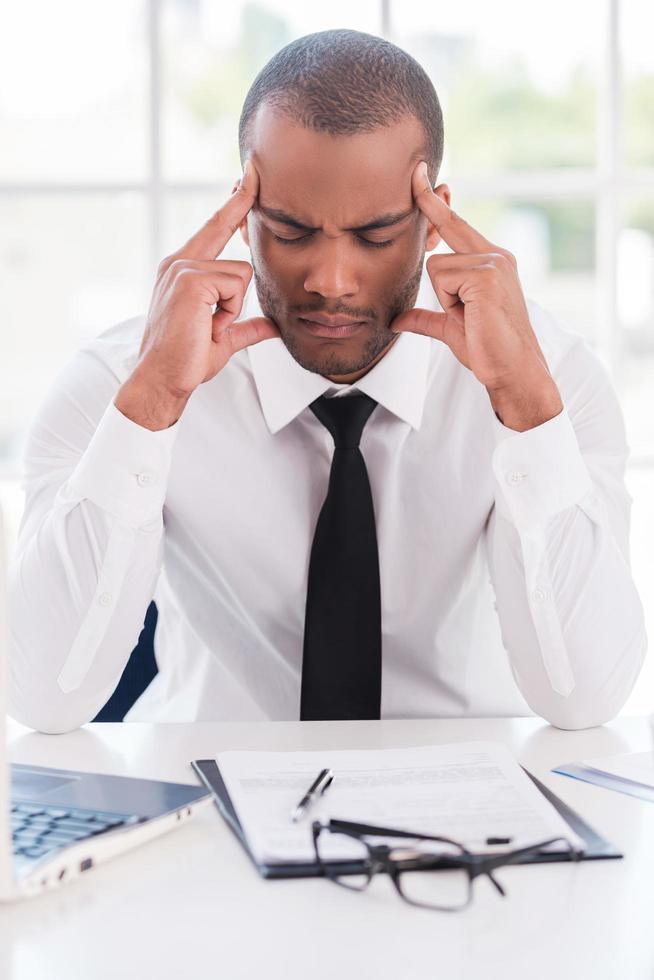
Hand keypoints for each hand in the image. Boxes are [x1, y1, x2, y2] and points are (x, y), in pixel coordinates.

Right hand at [116, 159, 279, 428]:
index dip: (233, 204)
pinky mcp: (190, 279)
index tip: (247, 179)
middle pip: (225, 230)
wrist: (164, 378)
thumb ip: (249, 327)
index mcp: (183, 270)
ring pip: (240, 274)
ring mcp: (182, 268)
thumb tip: (275, 326)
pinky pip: (236, 286)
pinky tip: (209, 325)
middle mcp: (179, 262)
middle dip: (235, 249)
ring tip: (210, 327)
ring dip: (233, 308)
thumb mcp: (225, 339)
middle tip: (223, 283)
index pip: (214, 227)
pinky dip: (230, 312)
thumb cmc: (187, 360)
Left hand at [390, 161, 562, 430]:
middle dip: (433, 225)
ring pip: (437, 266)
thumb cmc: (487, 350)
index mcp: (490, 261)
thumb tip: (397, 320)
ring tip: (469, 316)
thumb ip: (424, 317)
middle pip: (445, 233)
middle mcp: (494, 255)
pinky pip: (442, 278)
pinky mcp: (486, 274)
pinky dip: (449, 302)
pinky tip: (471, 315)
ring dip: (445, 297)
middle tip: (424, 194)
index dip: (435, 203)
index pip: (456, 225)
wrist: (511, 370)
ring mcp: (493, 262)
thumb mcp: (448, 329)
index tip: (420, 175)